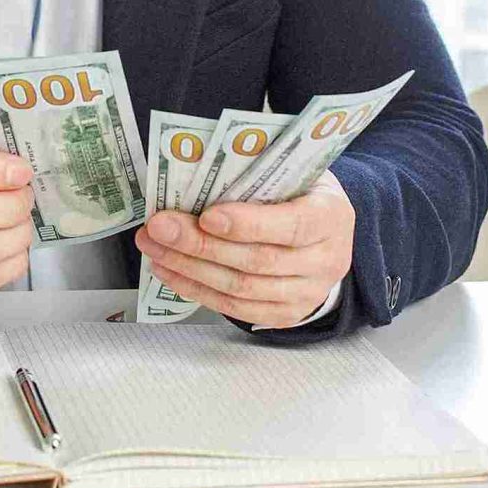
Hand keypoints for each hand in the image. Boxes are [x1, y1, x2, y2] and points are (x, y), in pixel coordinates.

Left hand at [136, 171, 354, 328]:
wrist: (329, 235)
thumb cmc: (302, 193)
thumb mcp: (295, 173)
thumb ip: (260, 176)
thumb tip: (198, 173)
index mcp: (331, 216)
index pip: (292, 225)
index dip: (248, 224)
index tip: (207, 216)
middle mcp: (326, 260)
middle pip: (257, 260)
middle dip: (200, 245)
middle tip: (160, 227)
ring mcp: (307, 293)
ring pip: (240, 288)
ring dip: (189, 268)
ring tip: (155, 248)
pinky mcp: (285, 314)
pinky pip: (235, 308)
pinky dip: (197, 290)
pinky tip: (169, 271)